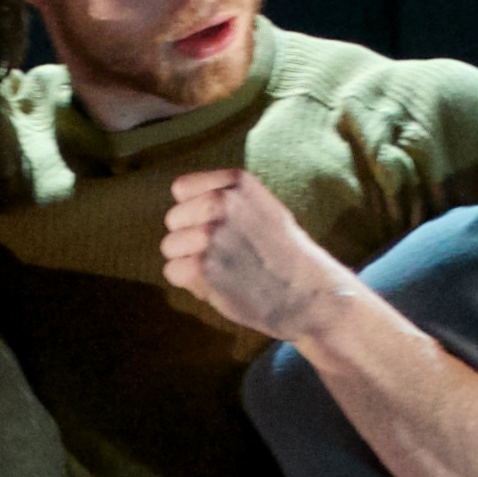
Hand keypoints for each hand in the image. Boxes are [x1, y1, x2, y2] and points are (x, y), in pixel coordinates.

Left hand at [158, 166, 355, 341]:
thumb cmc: (286, 255)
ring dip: (188, 262)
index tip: (214, 227)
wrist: (307, 293)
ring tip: (221, 270)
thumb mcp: (264, 208)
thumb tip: (182, 203)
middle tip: (222, 254)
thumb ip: (228, 201)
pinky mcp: (204, 266)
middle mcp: (222, 202)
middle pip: (173, 219)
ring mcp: (211, 234)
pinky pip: (173, 271)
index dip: (192, 211)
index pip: (181, 189)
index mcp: (237, 183)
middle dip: (189, 239)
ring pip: (170, 246)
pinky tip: (217, 285)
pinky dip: (190, 283)